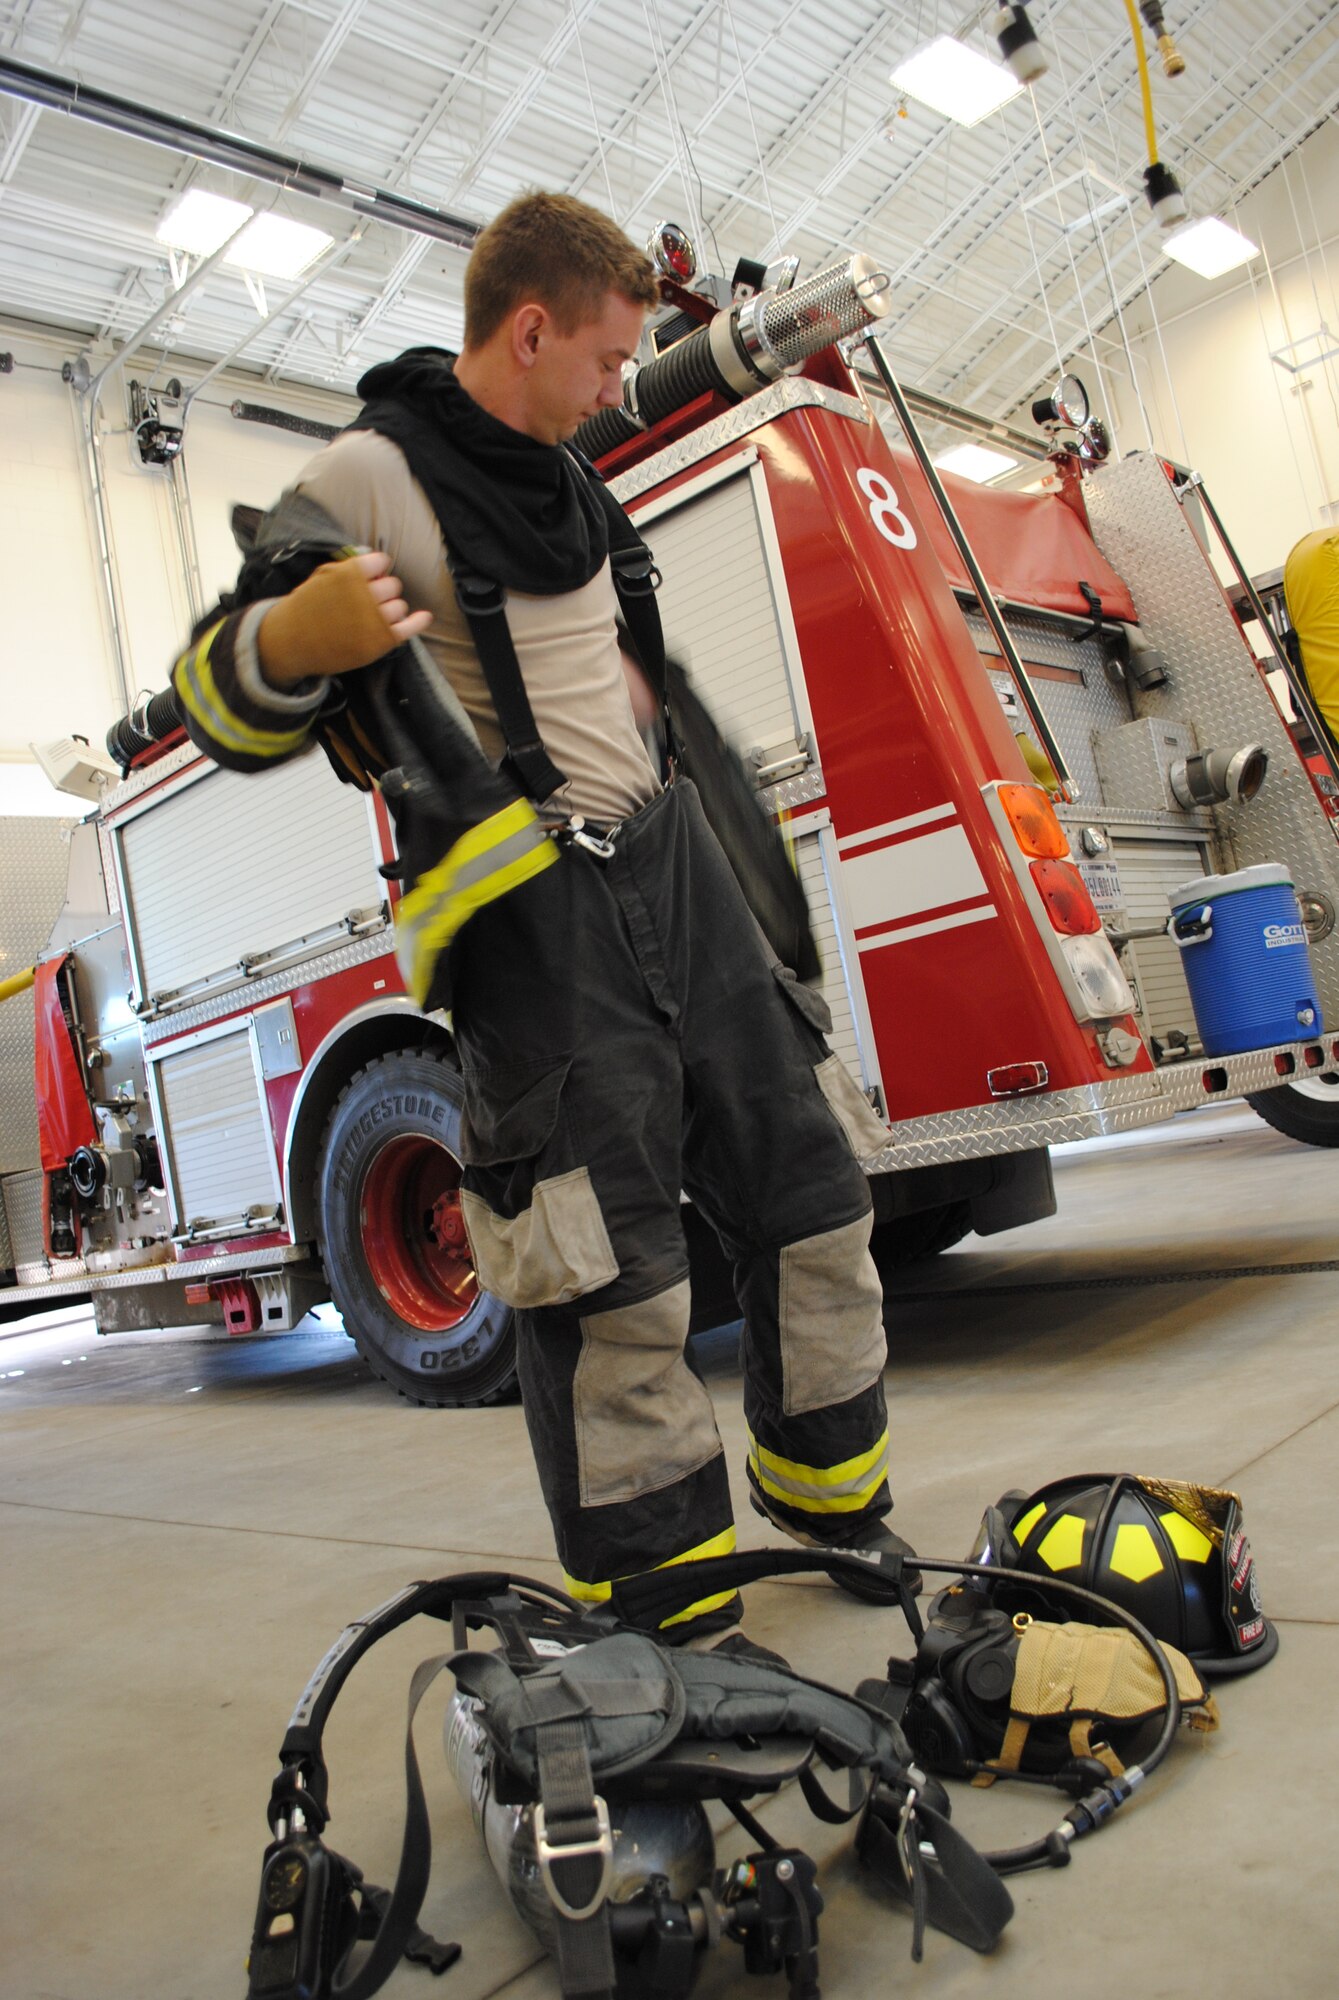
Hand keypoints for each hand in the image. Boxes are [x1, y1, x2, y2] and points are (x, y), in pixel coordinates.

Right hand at [256, 550, 432, 685]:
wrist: (291, 641)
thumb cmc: (307, 607)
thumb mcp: (322, 576)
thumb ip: (349, 566)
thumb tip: (375, 558)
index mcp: (351, 573)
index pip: (381, 562)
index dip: (376, 571)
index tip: (368, 579)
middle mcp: (366, 594)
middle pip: (393, 585)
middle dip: (383, 591)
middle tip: (367, 601)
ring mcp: (374, 619)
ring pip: (400, 606)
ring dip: (390, 609)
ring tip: (370, 617)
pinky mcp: (380, 641)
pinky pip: (409, 628)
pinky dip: (419, 621)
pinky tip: (424, 616)